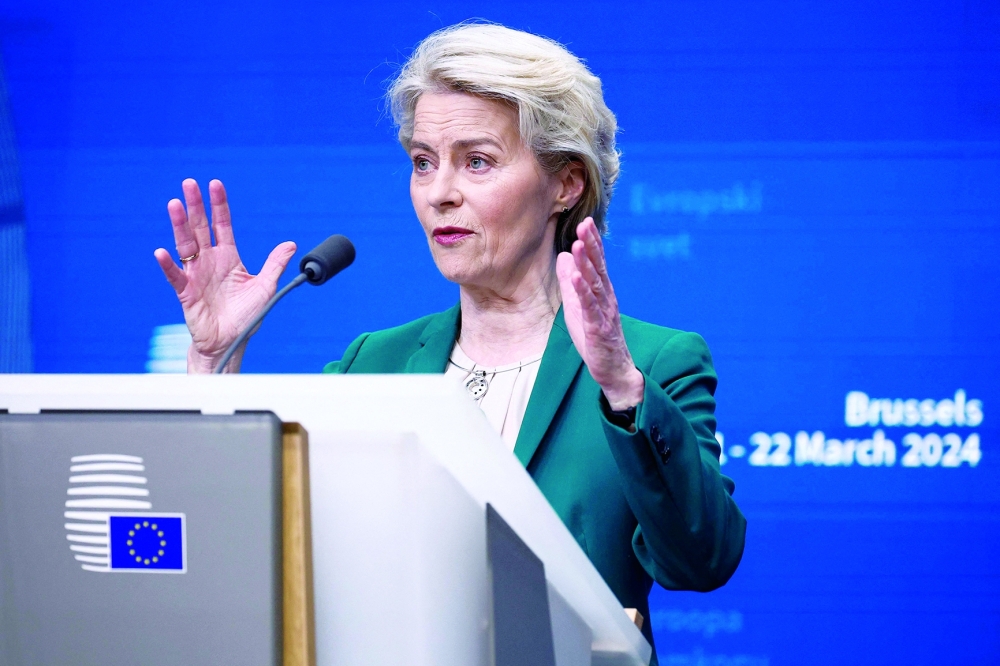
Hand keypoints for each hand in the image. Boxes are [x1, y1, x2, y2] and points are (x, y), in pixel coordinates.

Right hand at [154, 179, 295, 372]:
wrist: (230, 342)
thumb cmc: (246, 316)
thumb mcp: (265, 287)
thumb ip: (274, 264)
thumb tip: (291, 244)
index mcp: (228, 258)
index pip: (222, 225)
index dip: (219, 206)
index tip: (215, 184)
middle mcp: (209, 262)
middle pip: (200, 228)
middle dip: (195, 205)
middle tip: (189, 182)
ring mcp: (196, 275)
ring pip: (185, 244)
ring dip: (179, 225)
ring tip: (174, 204)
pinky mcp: (186, 292)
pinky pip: (175, 276)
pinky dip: (168, 264)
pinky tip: (161, 251)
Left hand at [556, 218, 644, 410]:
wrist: (613, 368)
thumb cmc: (595, 336)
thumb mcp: (577, 305)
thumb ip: (571, 282)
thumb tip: (564, 256)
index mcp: (601, 291)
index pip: (597, 263)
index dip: (592, 243)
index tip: (585, 222)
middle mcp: (606, 297)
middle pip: (598, 268)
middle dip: (591, 246)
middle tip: (585, 224)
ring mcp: (604, 312)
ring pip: (595, 284)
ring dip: (587, 264)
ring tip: (579, 245)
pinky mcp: (599, 328)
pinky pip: (591, 308)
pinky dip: (584, 292)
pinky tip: (578, 278)